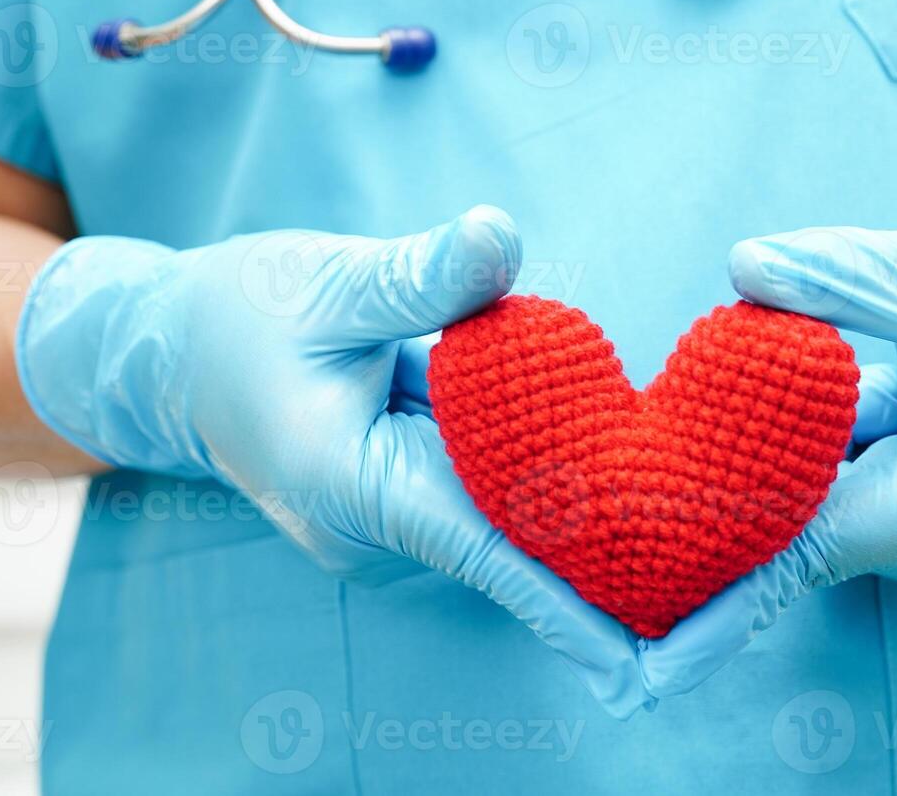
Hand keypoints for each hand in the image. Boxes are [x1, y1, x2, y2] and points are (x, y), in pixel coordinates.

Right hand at [16, 208, 650, 717]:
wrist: (178, 353)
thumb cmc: (242, 314)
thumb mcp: (325, 280)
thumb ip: (415, 273)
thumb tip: (500, 240)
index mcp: (352, 481)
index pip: (480, 549)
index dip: (562, 601)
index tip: (636, 656)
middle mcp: (377, 522)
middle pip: (512, 551)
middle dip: (609, 571)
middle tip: (718, 593)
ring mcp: (392, 518)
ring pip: (508, 529)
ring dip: (592, 531)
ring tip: (698, 548)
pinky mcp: (408, 496)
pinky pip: (492, 501)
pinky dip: (553, 496)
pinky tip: (632, 496)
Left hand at [639, 168, 896, 697]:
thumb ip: (840, 277)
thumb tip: (741, 268)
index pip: (815, 547)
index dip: (724, 581)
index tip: (645, 655)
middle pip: (808, 528)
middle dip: (746, 475)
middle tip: (696, 420)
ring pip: (823, 508)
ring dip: (798, 449)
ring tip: (874, 374)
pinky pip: (846, 498)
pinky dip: (826, 453)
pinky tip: (875, 394)